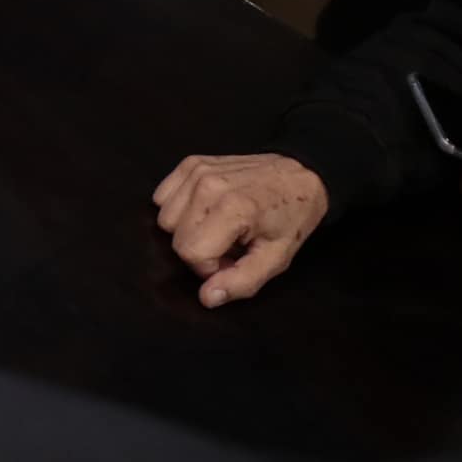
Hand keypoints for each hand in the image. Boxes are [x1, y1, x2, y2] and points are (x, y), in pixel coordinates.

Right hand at [152, 154, 328, 307]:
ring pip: (164, 218)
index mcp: (232, 209)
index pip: (190, 253)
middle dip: (198, 251)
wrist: (299, 175)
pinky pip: (163, 197)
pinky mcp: (189, 163)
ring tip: (217, 228)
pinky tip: (203, 210)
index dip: (209, 267)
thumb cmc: (291, 218)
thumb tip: (207, 298)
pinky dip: (178, 209)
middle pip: (175, 237)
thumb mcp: (276, 258)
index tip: (232, 260)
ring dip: (186, 230)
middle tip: (227, 246)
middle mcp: (207, 186)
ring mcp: (196, 171)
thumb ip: (241, 282)